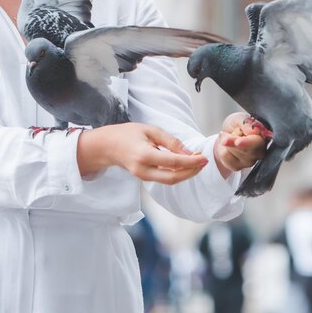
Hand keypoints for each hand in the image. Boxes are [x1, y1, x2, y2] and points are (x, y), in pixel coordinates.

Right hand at [77, 123, 207, 184]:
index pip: (173, 163)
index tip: (204, 158)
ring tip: (196, 161)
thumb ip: (170, 141)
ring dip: (186, 173)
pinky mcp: (144, 179)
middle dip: (191, 172)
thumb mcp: (150, 130)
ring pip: (170, 181)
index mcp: (144, 155)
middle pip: (173, 178)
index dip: (191, 162)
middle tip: (203, 162)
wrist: (107, 146)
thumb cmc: (128, 134)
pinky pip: (165, 179)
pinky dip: (177, 173)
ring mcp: (143, 177)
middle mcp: (143, 170)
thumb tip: (189, 153)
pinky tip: (185, 164)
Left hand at [214, 112, 267, 178]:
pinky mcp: (238, 167)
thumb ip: (246, 122)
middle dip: (232, 143)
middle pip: (246, 151)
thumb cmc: (236, 126)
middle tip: (223, 137)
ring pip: (234, 154)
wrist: (226, 135)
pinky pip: (226, 160)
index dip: (247, 142)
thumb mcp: (239, 118)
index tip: (237, 141)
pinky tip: (226, 147)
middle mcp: (260, 152)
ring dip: (226, 144)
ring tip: (227, 137)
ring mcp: (250, 161)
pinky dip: (222, 151)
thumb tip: (254, 131)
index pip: (257, 143)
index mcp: (263, 138)